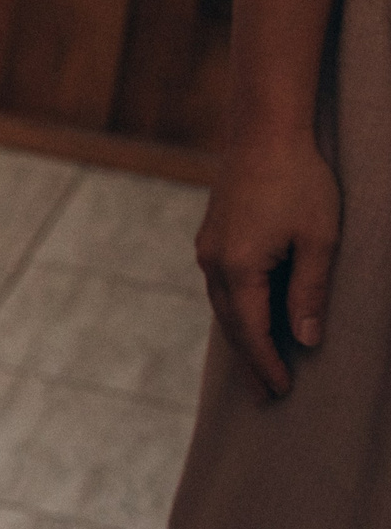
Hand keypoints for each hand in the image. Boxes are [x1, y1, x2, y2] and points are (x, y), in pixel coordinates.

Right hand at [195, 133, 341, 396]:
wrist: (264, 132)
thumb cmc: (300, 181)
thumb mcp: (320, 239)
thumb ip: (311, 292)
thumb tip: (307, 340)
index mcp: (239, 268)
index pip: (253, 331)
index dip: (268, 363)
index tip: (281, 391)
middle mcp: (214, 264)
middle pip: (231, 326)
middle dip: (250, 361)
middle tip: (265, 395)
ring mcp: (208, 250)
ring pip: (222, 308)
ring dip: (241, 337)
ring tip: (257, 363)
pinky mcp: (211, 239)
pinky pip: (221, 288)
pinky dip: (235, 311)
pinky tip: (248, 318)